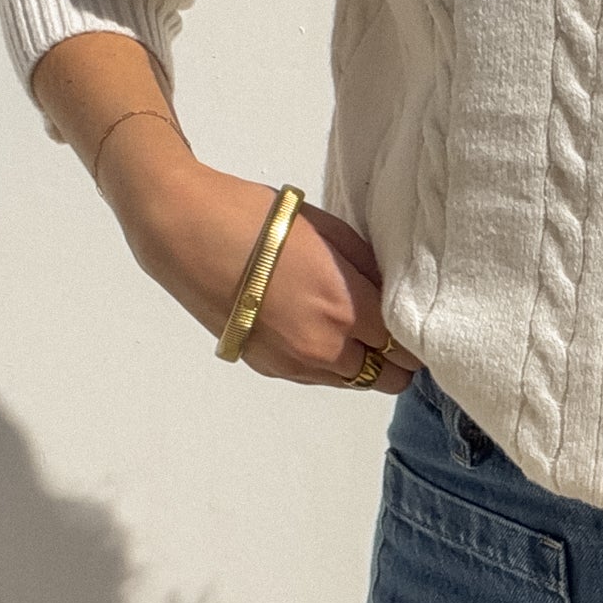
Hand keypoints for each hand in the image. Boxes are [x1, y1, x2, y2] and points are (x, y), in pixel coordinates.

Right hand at [122, 156, 423, 391]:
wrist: (186, 231)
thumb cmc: (261, 219)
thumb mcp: (333, 233)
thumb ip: (370, 272)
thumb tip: (394, 296)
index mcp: (348, 310)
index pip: (407, 349)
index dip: (416, 340)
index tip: (416, 325)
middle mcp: (325, 348)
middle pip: (387, 378)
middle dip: (395, 359)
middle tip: (389, 331)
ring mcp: (293, 363)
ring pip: (352, 383)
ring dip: (362, 363)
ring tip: (353, 329)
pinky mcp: (267, 367)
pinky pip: (316, 378)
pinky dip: (329, 363)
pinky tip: (318, 330)